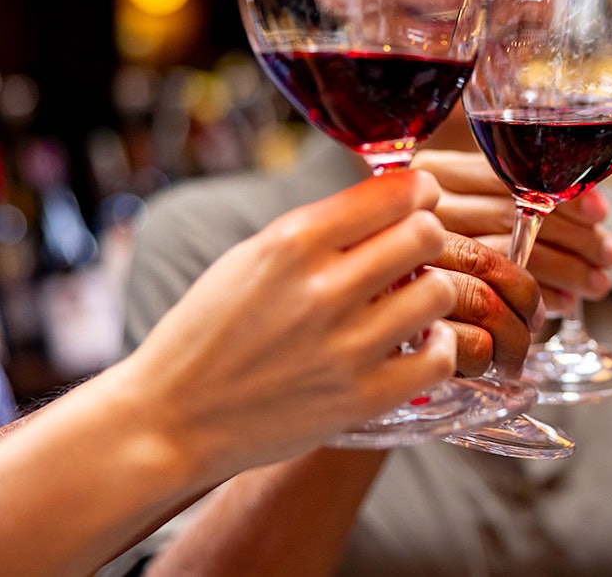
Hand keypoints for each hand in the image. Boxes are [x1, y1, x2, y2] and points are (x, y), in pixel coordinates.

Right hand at [117, 168, 459, 481]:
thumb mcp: (250, 258)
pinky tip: (418, 344)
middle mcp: (323, 289)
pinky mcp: (361, 398)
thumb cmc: (209, 332)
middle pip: (426, 235)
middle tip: (417, 251)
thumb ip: (319, 230)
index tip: (421, 198)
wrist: (170, 420)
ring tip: (413, 300)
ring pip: (440, 292)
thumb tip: (389, 200)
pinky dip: (438, 347)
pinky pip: (439, 359)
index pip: (393, 193)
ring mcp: (345, 347)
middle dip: (428, 236)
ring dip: (434, 290)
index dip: (418, 191)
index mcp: (291, 243)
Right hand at [413, 148, 611, 356]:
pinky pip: (492, 296)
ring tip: (597, 281)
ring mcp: (416, 257)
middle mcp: (419, 212)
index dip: (558, 194)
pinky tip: (564, 303)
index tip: (600, 211)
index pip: (504, 177)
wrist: (365, 300)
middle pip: (510, 215)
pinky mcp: (424, 300)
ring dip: (564, 270)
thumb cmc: (432, 238)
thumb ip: (508, 194)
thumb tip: (592, 207)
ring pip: (506, 257)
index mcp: (429, 175)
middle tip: (609, 253)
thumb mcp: (464, 202)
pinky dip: (535, 300)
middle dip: (573, 236)